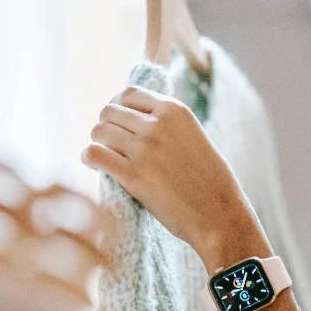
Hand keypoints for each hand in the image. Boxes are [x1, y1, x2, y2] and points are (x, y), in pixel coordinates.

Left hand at [82, 86, 251, 254]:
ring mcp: (145, 149)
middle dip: (106, 127)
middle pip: (109, 111)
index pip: (129, 94)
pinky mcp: (133, 176)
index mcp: (175, 111)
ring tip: (106, 157)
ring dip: (98, 143)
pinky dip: (90, 158)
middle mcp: (158, 125)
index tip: (119, 123)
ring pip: (99, 131)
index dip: (118, 107)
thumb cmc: (211, 183)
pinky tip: (97, 167)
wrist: (220, 216)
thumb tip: (135, 120)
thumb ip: (168, 125)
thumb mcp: (195, 138)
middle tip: (111, 145)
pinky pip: (94, 154)